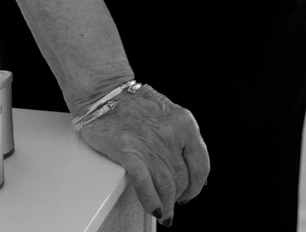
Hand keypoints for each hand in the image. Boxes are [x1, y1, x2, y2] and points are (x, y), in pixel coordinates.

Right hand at [74, 84, 208, 224]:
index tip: (191, 191)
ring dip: (167, 205)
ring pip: (167, 186)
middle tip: (174, 202)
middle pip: (182, 178)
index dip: (197, 184)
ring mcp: (149, 145)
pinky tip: (154, 209)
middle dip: (179, 195)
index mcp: (184, 123)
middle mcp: (170, 134)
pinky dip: (152, 201)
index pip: (201, 164)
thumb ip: (180, 137)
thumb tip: (188, 164)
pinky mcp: (128, 152)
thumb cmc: (132, 103)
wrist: (104, 93)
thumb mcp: (168, 113)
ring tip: (164, 212)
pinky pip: (145, 185)